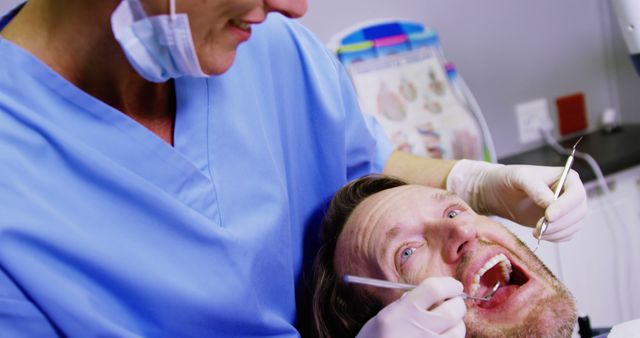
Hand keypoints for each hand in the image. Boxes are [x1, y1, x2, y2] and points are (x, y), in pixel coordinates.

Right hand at [355, 277, 465, 337]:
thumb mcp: (384, 316)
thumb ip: (406, 303)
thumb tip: (430, 295)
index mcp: (404, 311)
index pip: (435, 289)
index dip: (449, 284)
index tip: (454, 285)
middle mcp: (420, 327)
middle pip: (454, 309)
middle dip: (457, 303)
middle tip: (453, 303)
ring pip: (459, 330)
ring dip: (456, 324)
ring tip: (446, 324)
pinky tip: (439, 337)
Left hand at [446, 160, 586, 240]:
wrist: (498, 192)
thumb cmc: (509, 179)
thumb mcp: (520, 178)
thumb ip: (536, 188)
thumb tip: (550, 203)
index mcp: (568, 178)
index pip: (576, 195)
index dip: (565, 207)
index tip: (548, 216)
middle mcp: (571, 194)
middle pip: (579, 213)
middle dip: (560, 223)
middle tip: (538, 227)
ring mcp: (567, 210)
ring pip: (574, 226)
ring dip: (556, 233)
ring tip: (535, 231)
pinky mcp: (559, 223)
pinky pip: (566, 235)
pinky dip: (555, 238)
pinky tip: (539, 234)